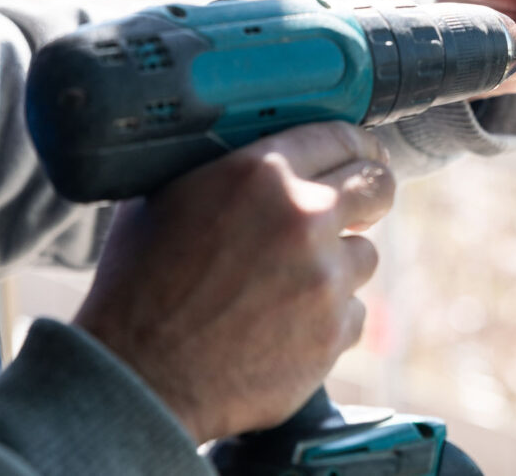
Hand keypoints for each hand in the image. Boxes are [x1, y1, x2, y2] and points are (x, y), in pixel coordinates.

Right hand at [73, 122, 394, 443]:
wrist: (138, 377)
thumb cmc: (138, 285)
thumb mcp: (165, 196)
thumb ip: (223, 168)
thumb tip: (255, 151)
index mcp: (261, 173)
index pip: (340, 137)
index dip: (356, 146)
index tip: (364, 155)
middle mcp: (304, 217)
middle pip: (377, 186)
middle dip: (371, 195)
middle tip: (360, 208)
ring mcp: (325, 277)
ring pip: (365, 255)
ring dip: (338, 265)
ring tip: (287, 285)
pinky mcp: (334, 331)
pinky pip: (353, 312)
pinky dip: (328, 319)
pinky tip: (284, 326)